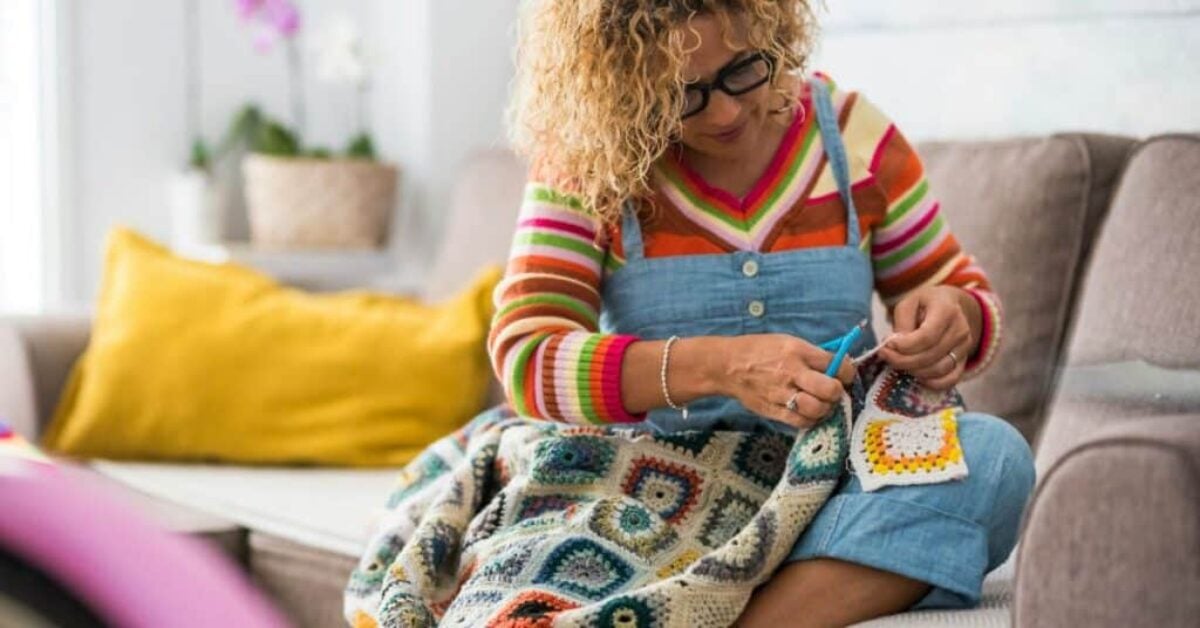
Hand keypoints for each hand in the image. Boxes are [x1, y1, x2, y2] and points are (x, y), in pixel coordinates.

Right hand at [716, 334, 855, 428]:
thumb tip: (837, 365)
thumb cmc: (760, 351)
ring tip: (821, 404)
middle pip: (830, 389)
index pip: (835, 364)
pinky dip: (810, 420)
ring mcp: (782, 394)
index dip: (846, 372)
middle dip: (837, 392)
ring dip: (825, 409)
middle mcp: (791, 372)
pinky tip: (809, 413)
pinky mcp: (773, 410)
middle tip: (833, 392)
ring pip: (817, 409)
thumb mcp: (787, 342)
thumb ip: (811, 354)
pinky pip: (800, 422)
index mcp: (797, 351)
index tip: (844, 375)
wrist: (727, 366)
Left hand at [879, 285, 977, 390]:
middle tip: (885, 356)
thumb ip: (902, 323)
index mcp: (946, 310)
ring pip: (938, 369)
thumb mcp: (908, 303)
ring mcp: (964, 347)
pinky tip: (916, 376)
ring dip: (914, 371)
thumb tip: (895, 345)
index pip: (927, 336)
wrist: (949, 305)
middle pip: (930, 355)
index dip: (905, 346)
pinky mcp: (964, 360)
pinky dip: (931, 383)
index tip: (887, 346)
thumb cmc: (925, 304)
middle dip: (903, 360)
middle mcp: (960, 329)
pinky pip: (950, 380)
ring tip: (898, 363)